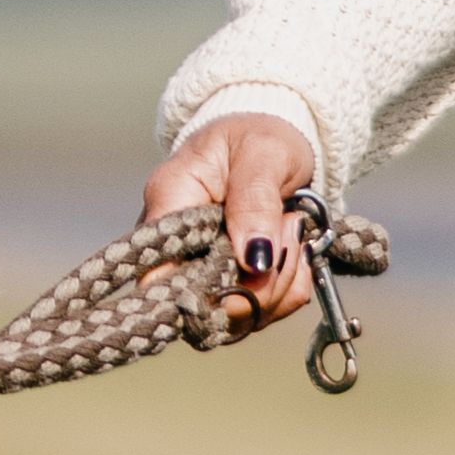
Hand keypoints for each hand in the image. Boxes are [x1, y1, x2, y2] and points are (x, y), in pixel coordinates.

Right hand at [163, 106, 322, 326]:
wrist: (273, 142)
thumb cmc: (259, 137)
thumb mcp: (263, 153)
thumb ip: (255, 202)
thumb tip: (254, 261)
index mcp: (168, 203)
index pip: (157, 274)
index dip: (202, 292)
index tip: (255, 270)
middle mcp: (175, 247)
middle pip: (201, 304)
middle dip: (259, 287)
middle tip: (290, 234)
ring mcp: (199, 271)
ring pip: (232, 317)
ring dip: (279, 287)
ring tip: (294, 232)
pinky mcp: (226, 285)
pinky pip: (255, 313)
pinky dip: (287, 291)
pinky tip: (297, 254)